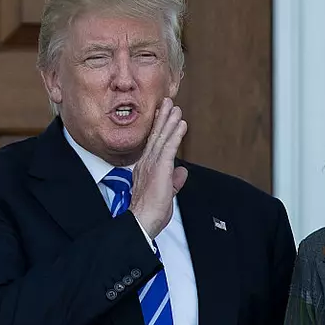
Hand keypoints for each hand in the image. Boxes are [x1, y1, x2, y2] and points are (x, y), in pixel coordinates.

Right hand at [129, 98, 188, 237]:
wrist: (142, 221)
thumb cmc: (150, 212)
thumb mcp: (166, 194)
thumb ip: (174, 181)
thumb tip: (182, 172)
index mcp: (145, 168)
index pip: (154, 145)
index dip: (159, 130)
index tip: (163, 117)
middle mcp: (146, 163)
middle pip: (156, 136)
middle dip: (163, 118)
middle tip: (168, 102)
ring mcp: (152, 164)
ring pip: (162, 137)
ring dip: (169, 121)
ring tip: (175, 107)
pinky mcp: (160, 168)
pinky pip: (169, 146)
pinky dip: (175, 134)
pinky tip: (181, 123)